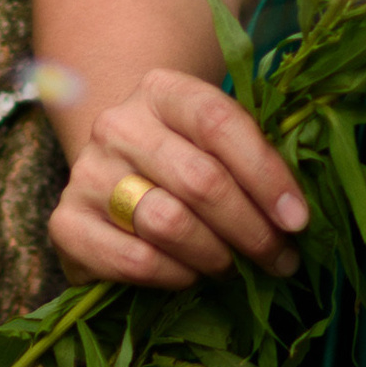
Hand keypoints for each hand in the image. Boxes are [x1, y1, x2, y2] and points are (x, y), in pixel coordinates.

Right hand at [50, 67, 310, 289]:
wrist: (115, 173)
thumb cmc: (185, 158)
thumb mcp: (216, 142)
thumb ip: (252, 161)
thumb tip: (297, 217)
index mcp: (162, 90)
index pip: (219, 122)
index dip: (266, 174)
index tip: (298, 219)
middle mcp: (118, 124)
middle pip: (199, 180)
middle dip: (250, 228)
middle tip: (279, 259)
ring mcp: (87, 172)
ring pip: (167, 222)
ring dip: (215, 256)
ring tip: (236, 268)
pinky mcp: (66, 223)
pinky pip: (134, 260)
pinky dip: (174, 276)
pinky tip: (193, 277)